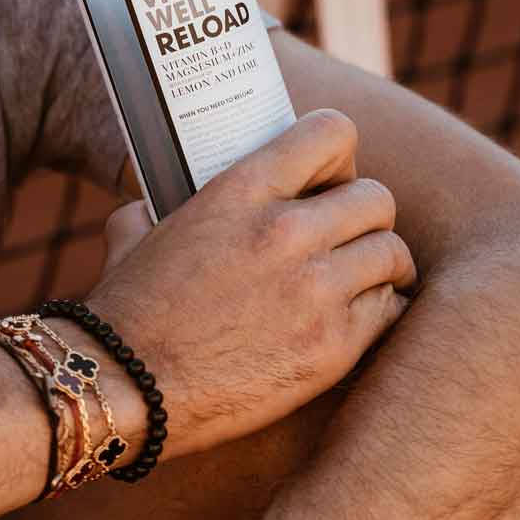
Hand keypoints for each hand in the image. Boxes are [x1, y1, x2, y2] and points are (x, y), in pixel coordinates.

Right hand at [85, 109, 415, 459]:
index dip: (338, 154)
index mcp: (240, 189)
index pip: (331, 134)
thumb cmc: (128, 307)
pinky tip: (354, 318)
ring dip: (379, 264)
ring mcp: (315, 290)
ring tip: (359, 279)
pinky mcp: (333, 348)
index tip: (326, 179)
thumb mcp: (138, 229)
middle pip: (376, 197)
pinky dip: (380, 311)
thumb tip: (157, 199)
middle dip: (365, 215)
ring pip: (392, 253)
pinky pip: (391, 310)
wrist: (127, 386)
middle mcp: (285, 230)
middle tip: (346, 236)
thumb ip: (159, 202)